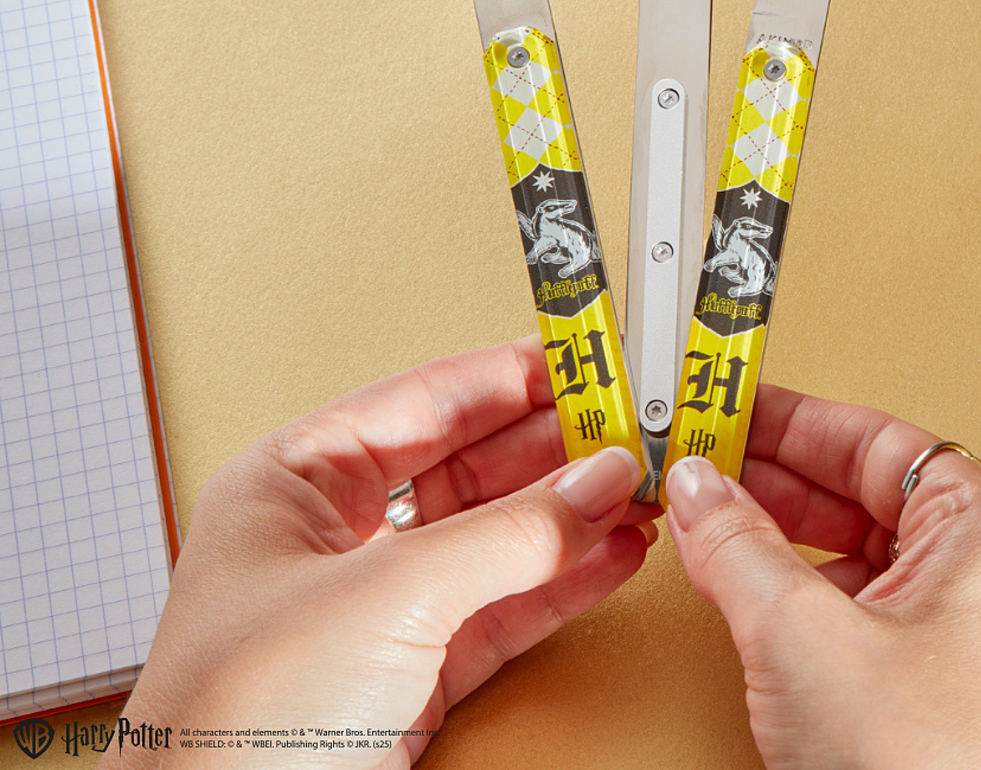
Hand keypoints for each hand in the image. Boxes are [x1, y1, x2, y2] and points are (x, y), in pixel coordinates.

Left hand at [118, 335, 657, 766]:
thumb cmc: (236, 726)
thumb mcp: (386, 597)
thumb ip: (506, 534)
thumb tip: (597, 480)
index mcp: (297, 479)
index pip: (426, 397)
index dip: (511, 374)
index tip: (584, 360)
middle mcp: (336, 533)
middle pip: (470, 463)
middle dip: (555, 448)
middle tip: (628, 430)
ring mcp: (377, 605)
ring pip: (495, 536)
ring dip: (570, 515)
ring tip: (639, 491)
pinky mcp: (410, 674)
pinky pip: (502, 606)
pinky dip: (562, 582)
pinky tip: (612, 555)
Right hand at [664, 386, 980, 768]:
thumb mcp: (802, 634)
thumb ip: (738, 542)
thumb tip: (697, 486)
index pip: (881, 441)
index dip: (800, 417)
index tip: (736, 404)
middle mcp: (977, 575)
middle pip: (862, 487)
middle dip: (773, 471)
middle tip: (704, 452)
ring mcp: (949, 629)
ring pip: (848, 542)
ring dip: (772, 524)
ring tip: (706, 506)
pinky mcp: (915, 676)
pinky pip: (843, 596)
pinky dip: (784, 577)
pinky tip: (736, 570)